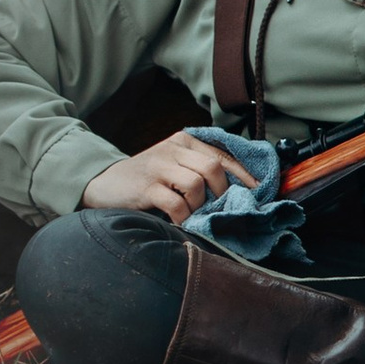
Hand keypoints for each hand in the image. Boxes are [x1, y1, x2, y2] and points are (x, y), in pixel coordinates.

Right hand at [81, 131, 242, 220]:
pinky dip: (183, 216)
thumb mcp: (172, 165)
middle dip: (222, 192)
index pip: (223, 153)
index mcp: (184, 141)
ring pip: (196, 184)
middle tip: (217, 208)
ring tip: (192, 214)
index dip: (245, 173)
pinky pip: (176, 203)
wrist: (104, 183)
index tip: (260, 190)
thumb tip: (237, 189)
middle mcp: (173, 149)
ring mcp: (159, 167)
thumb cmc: (145, 178)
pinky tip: (180, 221)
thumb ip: (198, 169)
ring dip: (199, 205)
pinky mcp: (147, 187)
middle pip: (213, 167)